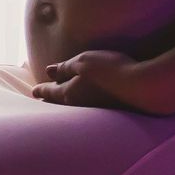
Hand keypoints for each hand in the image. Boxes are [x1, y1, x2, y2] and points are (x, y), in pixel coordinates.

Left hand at [30, 49, 153, 110]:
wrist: (141, 88)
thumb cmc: (110, 70)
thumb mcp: (84, 62)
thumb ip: (65, 67)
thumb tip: (48, 71)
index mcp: (69, 94)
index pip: (49, 92)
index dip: (40, 89)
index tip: (33, 91)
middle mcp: (79, 107)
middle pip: (58, 104)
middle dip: (48, 101)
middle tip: (40, 100)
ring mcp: (93, 112)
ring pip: (72, 109)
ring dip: (63, 105)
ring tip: (58, 102)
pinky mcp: (107, 113)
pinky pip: (86, 110)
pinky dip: (79, 106)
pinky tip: (84, 104)